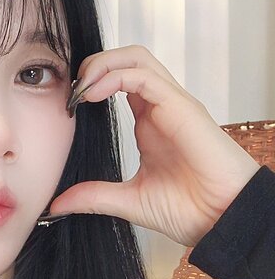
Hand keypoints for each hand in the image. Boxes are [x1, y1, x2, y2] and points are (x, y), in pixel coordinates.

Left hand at [49, 45, 261, 246]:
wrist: (221, 220)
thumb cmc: (189, 209)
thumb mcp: (128, 201)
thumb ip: (94, 197)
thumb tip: (57, 204)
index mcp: (149, 123)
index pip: (119, 81)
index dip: (90, 84)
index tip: (68, 107)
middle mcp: (160, 107)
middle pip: (127, 60)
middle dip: (94, 65)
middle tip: (71, 90)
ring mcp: (172, 105)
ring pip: (136, 58)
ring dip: (102, 65)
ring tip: (81, 88)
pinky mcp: (181, 108)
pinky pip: (145, 76)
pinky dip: (115, 77)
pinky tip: (94, 95)